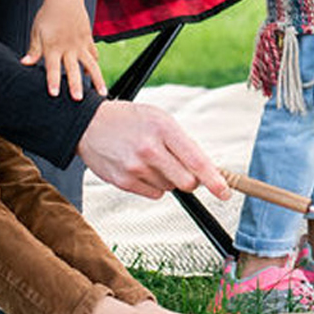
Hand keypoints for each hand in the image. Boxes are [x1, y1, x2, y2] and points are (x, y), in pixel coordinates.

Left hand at [24, 0, 104, 99]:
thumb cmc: (48, 14)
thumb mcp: (37, 31)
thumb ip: (34, 49)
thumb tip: (25, 63)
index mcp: (53, 46)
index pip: (52, 67)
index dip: (53, 81)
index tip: (55, 94)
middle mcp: (68, 47)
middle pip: (73, 69)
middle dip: (75, 85)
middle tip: (78, 99)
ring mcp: (80, 43)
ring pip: (91, 64)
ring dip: (97, 79)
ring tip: (102, 93)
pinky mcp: (88, 39)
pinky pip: (94, 54)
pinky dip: (95, 65)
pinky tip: (95, 75)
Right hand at [77, 100, 229, 200]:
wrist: (89, 125)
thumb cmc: (129, 120)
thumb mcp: (159, 118)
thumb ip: (183, 143)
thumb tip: (205, 170)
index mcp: (164, 128)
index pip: (196, 160)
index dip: (214, 180)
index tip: (225, 192)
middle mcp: (150, 148)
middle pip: (187, 182)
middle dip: (191, 180)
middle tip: (181, 168)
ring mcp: (135, 167)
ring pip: (170, 188)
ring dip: (168, 179)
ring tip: (150, 159)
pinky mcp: (123, 181)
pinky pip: (154, 194)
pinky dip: (153, 185)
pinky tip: (140, 168)